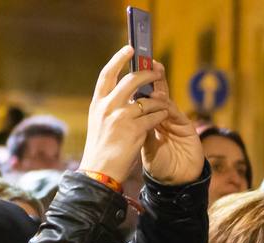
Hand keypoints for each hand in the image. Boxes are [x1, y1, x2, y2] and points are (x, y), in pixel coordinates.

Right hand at [79, 46, 171, 185]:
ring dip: (160, 100)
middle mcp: (107, 107)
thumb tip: (128, 95)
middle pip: (130, 80)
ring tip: (165, 103)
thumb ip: (110, 107)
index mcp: (98, 103)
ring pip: (147, 100)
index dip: (118, 59)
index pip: (107, 74)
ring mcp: (121, 117)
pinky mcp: (134, 130)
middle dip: (147, 74)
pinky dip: (161, 115)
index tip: (130, 48)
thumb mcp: (99, 123)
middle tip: (157, 72)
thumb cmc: (102, 149)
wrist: (99, 172)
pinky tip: (165, 118)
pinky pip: (155, 116)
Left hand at [138, 61, 204, 184]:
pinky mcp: (187, 130)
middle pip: (157, 92)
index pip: (144, 97)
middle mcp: (165, 118)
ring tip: (154, 72)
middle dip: (150, 76)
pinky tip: (161, 99)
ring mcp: (176, 123)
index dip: (139, 82)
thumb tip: (122, 111)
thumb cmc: (160, 166)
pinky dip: (167, 106)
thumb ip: (136, 127)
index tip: (130, 66)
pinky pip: (175, 114)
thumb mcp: (142, 145)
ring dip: (160, 86)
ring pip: (166, 100)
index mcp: (151, 121)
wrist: (177, 183)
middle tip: (145, 60)